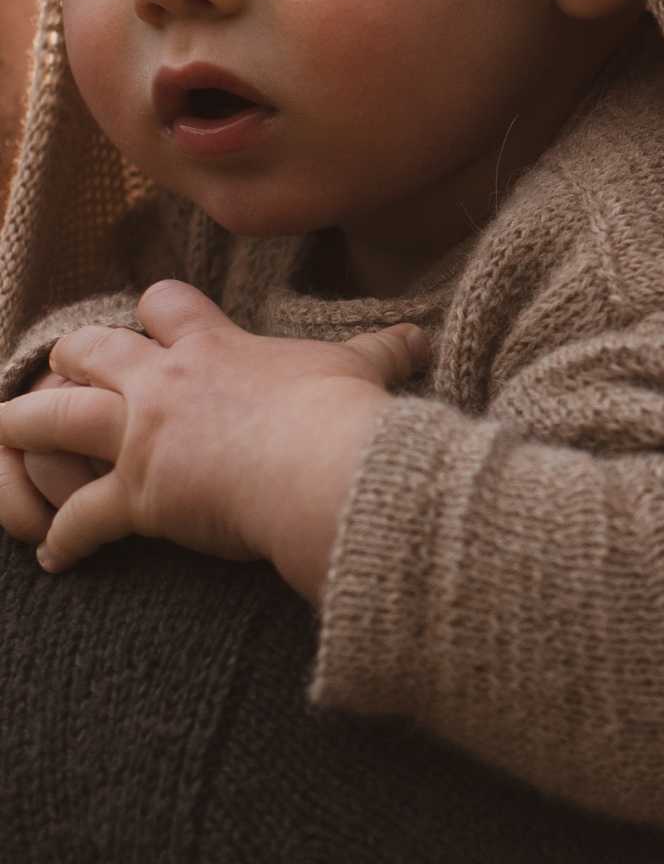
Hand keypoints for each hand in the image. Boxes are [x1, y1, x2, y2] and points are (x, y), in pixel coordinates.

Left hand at [0, 279, 429, 575]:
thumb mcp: (364, 370)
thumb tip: (422, 337)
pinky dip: (61, 538)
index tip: (155, 322)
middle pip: (89, 350)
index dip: (157, 312)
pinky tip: (53, 557)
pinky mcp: (138, 495)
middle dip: (72, 359)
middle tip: (66, 370)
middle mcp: (166, 384)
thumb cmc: (342, 413)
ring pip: (50, 419)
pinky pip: (79, 518)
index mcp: (216, 347)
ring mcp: (143, 437)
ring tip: (6, 435)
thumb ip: (383, 351)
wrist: (325, 463)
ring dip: (23, 427)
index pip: (166, 306)